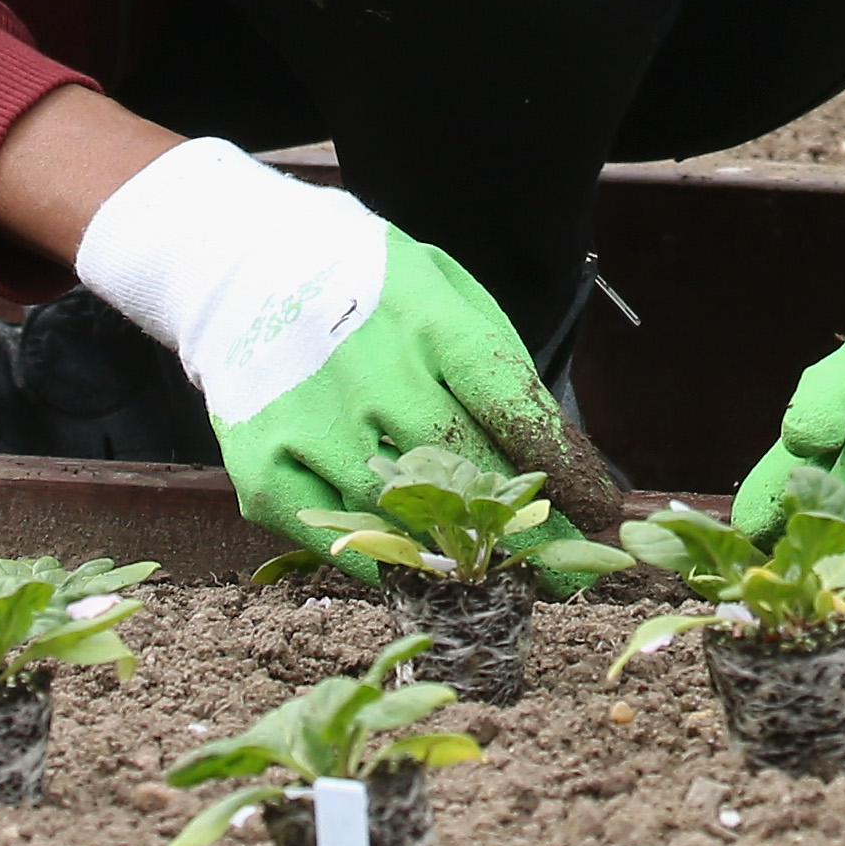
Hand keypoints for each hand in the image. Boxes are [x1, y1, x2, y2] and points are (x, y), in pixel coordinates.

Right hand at [70, 140, 584, 545]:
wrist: (241, 267)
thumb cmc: (369, 286)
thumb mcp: (444, 288)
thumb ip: (494, 358)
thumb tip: (549, 447)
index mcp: (431, 321)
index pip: (516, 409)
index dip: (564, 472)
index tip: (603, 517)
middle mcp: (375, 374)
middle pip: (470, 475)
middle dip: (527, 529)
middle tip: (566, 569)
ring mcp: (314, 423)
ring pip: (408, 517)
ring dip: (462, 556)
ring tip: (503, 578)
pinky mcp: (263, 464)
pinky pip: (339, 538)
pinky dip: (386, 562)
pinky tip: (420, 569)